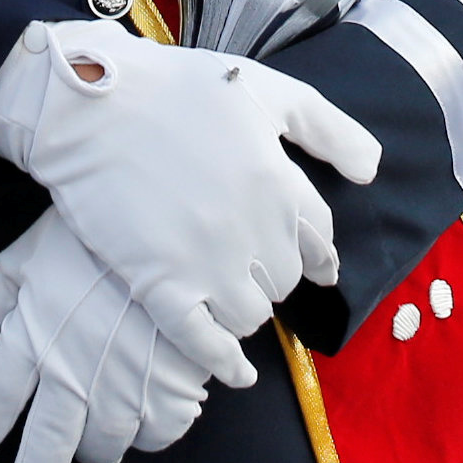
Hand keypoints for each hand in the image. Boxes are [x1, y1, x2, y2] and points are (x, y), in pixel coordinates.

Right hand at [0, 20, 381, 377]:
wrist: (90, 104)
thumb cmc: (176, 88)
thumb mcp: (266, 90)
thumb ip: (329, 128)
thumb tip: (371, 169)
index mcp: (280, 181)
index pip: (318, 236)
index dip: (318, 252)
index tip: (318, 264)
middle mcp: (254, 228)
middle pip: (286, 278)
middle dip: (278, 273)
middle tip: (257, 266)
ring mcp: (207, 262)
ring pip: (252, 314)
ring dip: (250, 310)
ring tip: (235, 299)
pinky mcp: (160, 285)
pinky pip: (205, 344)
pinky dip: (225, 364)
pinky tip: (236, 374)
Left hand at [0, 210, 226, 462]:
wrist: (169, 216)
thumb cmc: (94, 232)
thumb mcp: (26, 256)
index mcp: (32, 336)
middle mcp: (71, 369)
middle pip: (45, 449)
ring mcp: (121, 382)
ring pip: (105, 446)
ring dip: (101, 448)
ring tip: (104, 429)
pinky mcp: (171, 384)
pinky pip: (158, 432)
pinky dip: (154, 428)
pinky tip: (154, 402)